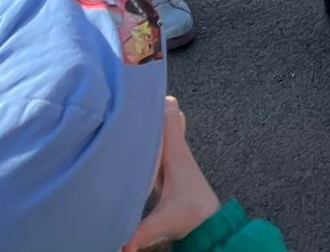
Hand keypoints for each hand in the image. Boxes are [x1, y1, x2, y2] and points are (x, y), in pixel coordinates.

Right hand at [120, 98, 222, 251]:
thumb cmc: (191, 217)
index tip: (138, 92)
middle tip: (126, 97)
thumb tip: (121, 244)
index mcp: (175, 155)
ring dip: (149, 116)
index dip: (156, 101)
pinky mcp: (169, 161)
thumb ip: (139, 232)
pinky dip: (149, 131)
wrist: (208, 222)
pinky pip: (160, 136)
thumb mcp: (163, 224)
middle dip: (148, 103)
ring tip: (127, 109)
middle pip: (167, 112)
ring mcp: (174, 153)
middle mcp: (176, 149)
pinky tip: (133, 132)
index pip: (171, 115)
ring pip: (164, 122)